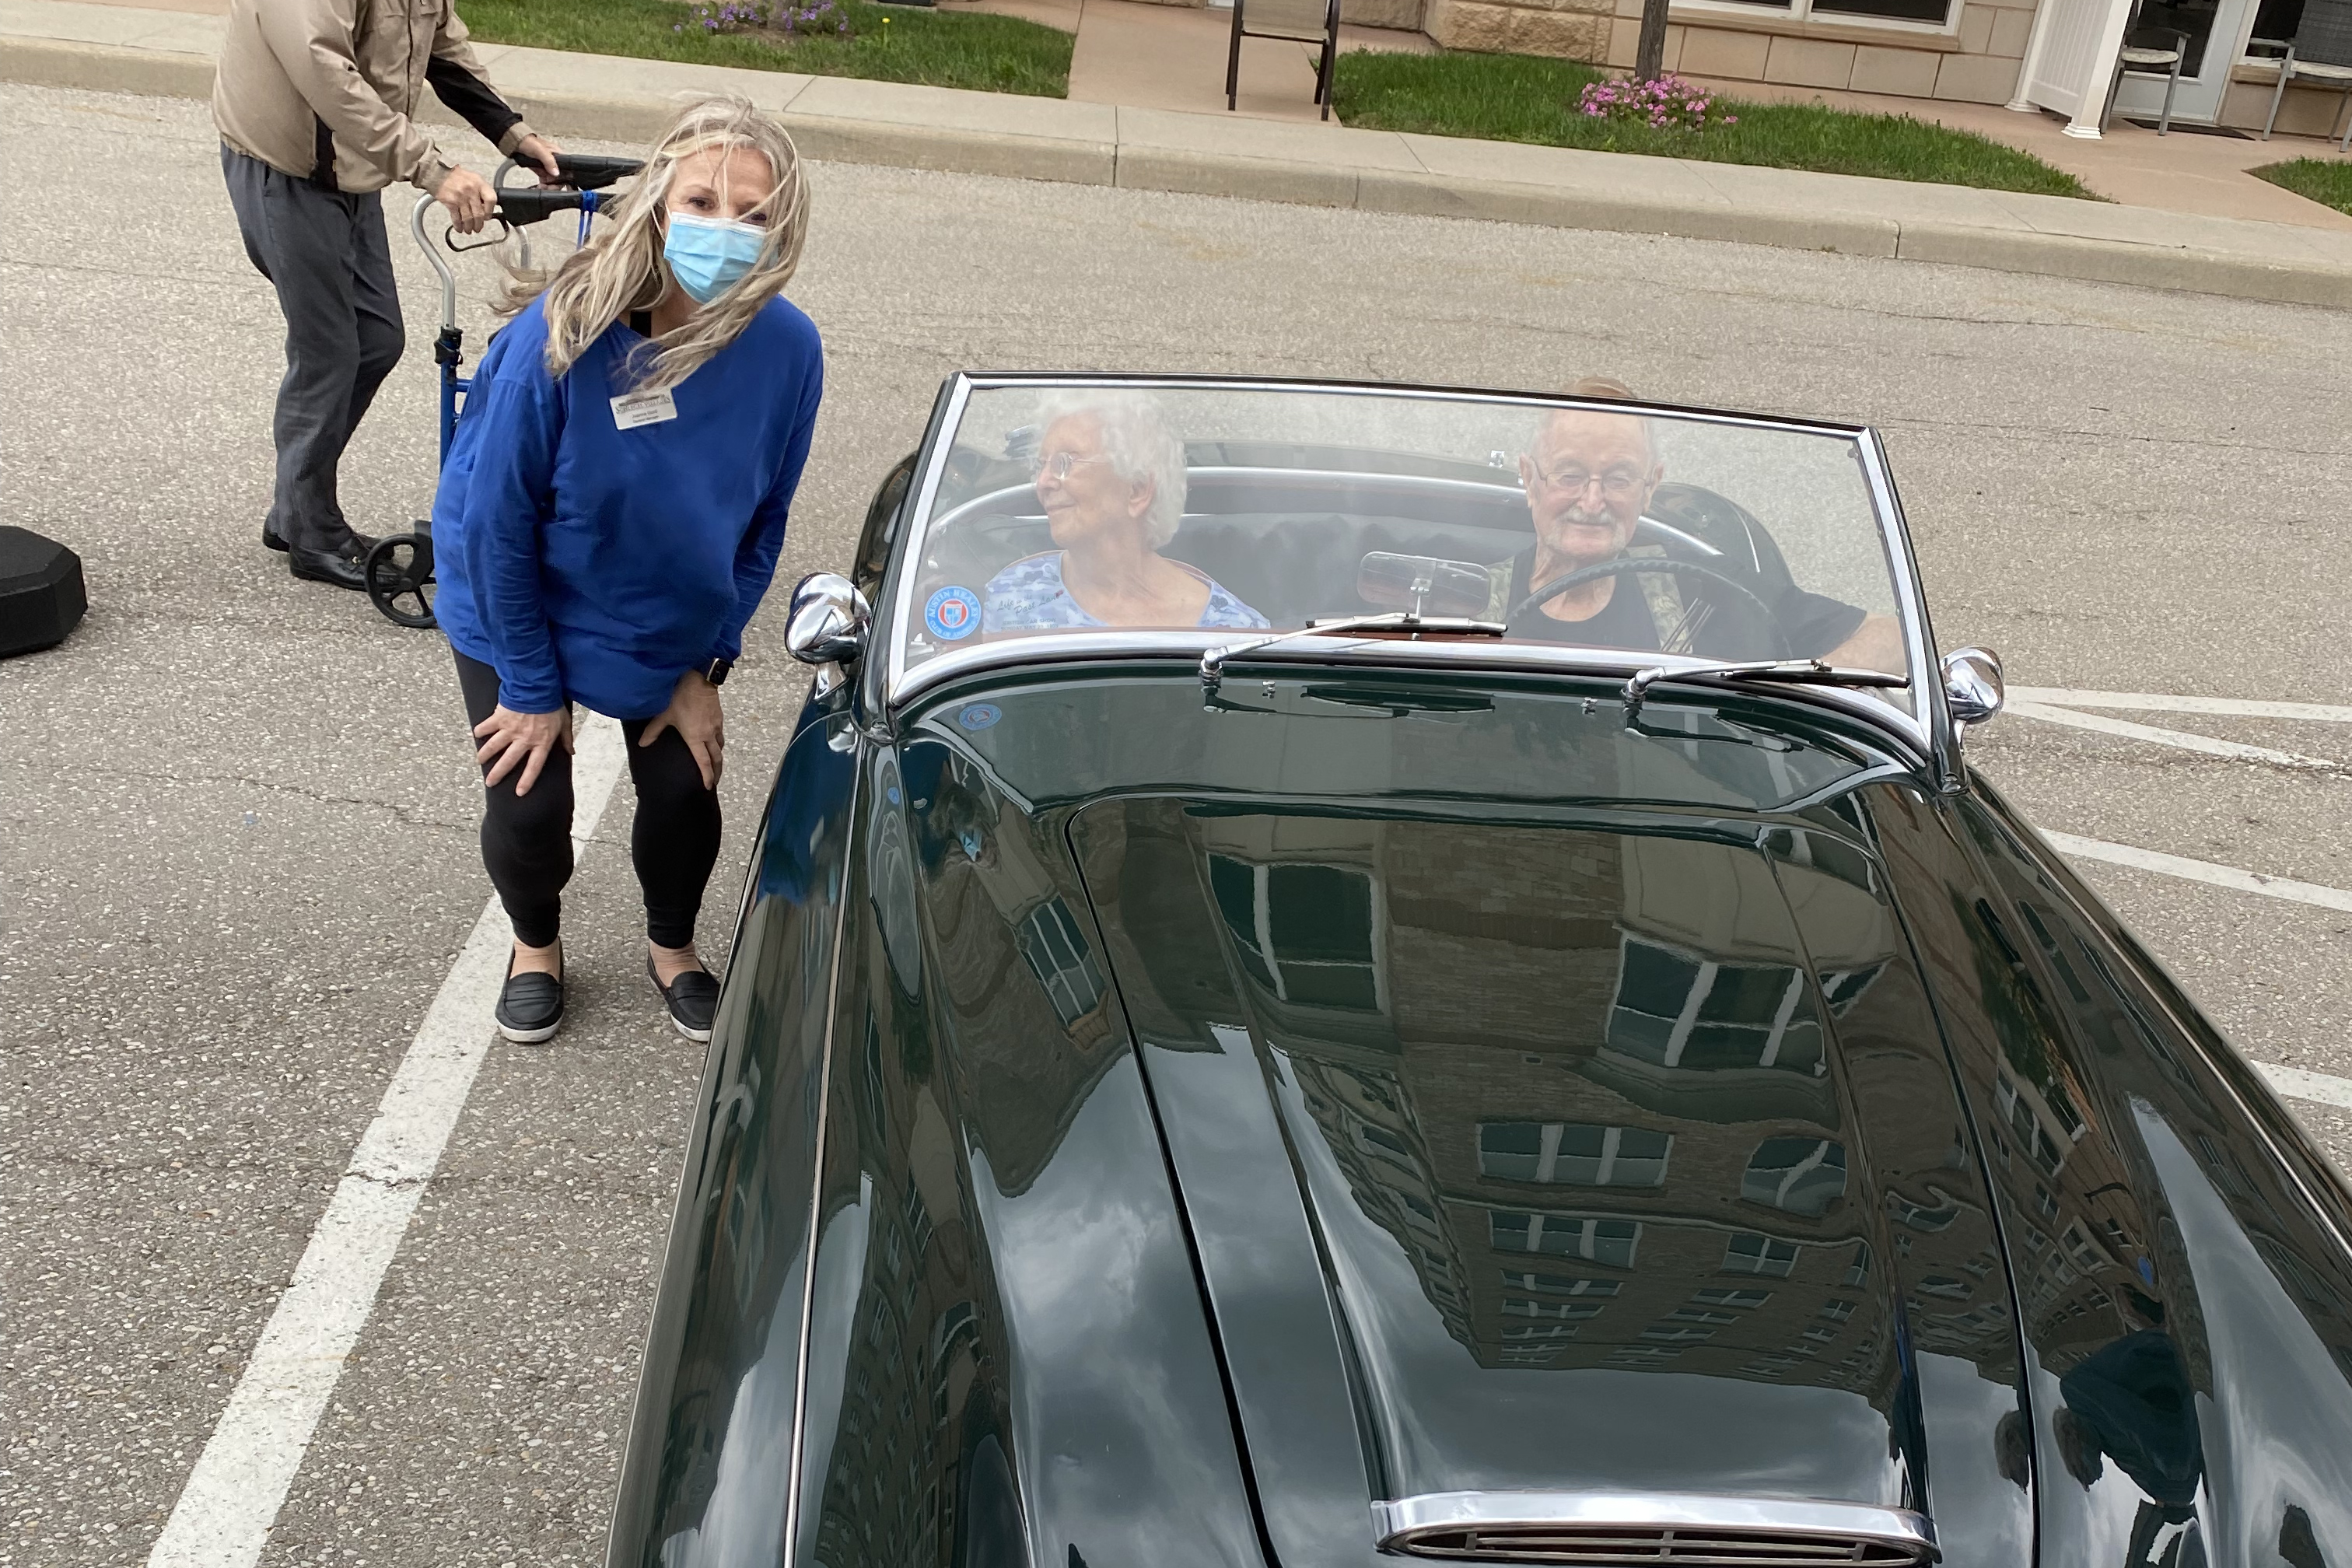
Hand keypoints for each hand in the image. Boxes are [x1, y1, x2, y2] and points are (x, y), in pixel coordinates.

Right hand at [435, 165, 496, 233]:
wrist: (437, 173)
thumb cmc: (457, 177)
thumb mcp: (474, 179)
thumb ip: (482, 192)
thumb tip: (487, 208)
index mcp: (479, 184)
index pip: (491, 200)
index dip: (490, 211)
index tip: (487, 217)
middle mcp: (471, 190)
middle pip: (479, 213)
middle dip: (479, 224)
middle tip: (478, 228)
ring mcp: (460, 197)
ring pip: (468, 218)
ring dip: (469, 227)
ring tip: (469, 230)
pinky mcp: (450, 203)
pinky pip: (457, 218)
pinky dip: (458, 226)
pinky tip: (459, 228)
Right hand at [474, 703, 572, 794]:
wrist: (538, 687)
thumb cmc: (552, 704)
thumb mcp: (565, 722)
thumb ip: (566, 739)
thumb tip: (571, 752)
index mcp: (541, 742)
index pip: (534, 767)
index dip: (526, 781)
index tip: (519, 792)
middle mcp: (524, 740)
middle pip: (509, 761)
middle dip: (498, 773)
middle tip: (489, 782)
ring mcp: (510, 729)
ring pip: (494, 746)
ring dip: (484, 755)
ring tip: (478, 761)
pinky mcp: (500, 718)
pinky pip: (487, 726)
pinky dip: (480, 730)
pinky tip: (475, 734)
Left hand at [514, 133, 561, 183]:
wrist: (515, 143)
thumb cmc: (528, 142)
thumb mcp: (540, 150)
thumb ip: (549, 161)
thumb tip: (556, 173)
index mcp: (559, 155)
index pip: (567, 171)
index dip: (562, 179)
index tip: (554, 184)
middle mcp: (555, 162)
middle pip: (560, 178)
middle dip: (553, 185)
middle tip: (545, 187)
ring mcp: (548, 167)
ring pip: (553, 182)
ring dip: (547, 187)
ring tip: (540, 187)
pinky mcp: (542, 171)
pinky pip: (546, 181)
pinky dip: (543, 185)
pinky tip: (538, 186)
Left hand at [641, 671, 723, 789]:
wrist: (700, 679)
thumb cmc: (682, 696)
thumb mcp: (664, 714)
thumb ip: (653, 730)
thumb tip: (643, 744)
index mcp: (696, 738)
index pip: (704, 763)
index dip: (707, 776)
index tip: (708, 786)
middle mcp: (709, 735)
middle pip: (717, 759)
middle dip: (717, 772)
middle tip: (715, 780)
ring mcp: (716, 726)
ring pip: (720, 747)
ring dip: (718, 757)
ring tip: (715, 763)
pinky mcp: (719, 718)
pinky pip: (720, 735)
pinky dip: (718, 743)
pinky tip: (713, 741)